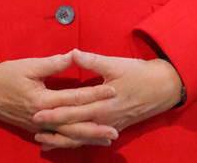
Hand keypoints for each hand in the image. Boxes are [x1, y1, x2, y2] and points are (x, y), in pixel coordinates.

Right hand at [0, 54, 117, 144]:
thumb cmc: (5, 75)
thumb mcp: (29, 66)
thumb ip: (53, 63)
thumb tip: (74, 55)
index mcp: (42, 100)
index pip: (74, 97)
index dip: (94, 94)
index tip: (113, 91)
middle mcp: (41, 117)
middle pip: (73, 124)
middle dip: (95, 127)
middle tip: (115, 130)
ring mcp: (37, 126)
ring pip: (66, 135)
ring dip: (86, 138)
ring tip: (106, 140)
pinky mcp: (33, 129)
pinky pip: (55, 138)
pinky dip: (70, 141)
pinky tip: (83, 143)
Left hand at [31, 50, 182, 150]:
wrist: (163, 88)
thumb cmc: (139, 74)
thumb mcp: (116, 64)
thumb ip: (93, 61)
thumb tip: (74, 53)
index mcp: (102, 104)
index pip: (73, 111)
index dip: (54, 113)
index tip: (36, 113)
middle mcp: (104, 119)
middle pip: (74, 128)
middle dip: (54, 129)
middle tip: (34, 129)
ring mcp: (109, 126)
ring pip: (82, 138)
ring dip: (62, 140)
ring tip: (44, 142)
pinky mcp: (114, 128)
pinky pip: (91, 139)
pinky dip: (77, 142)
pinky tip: (66, 143)